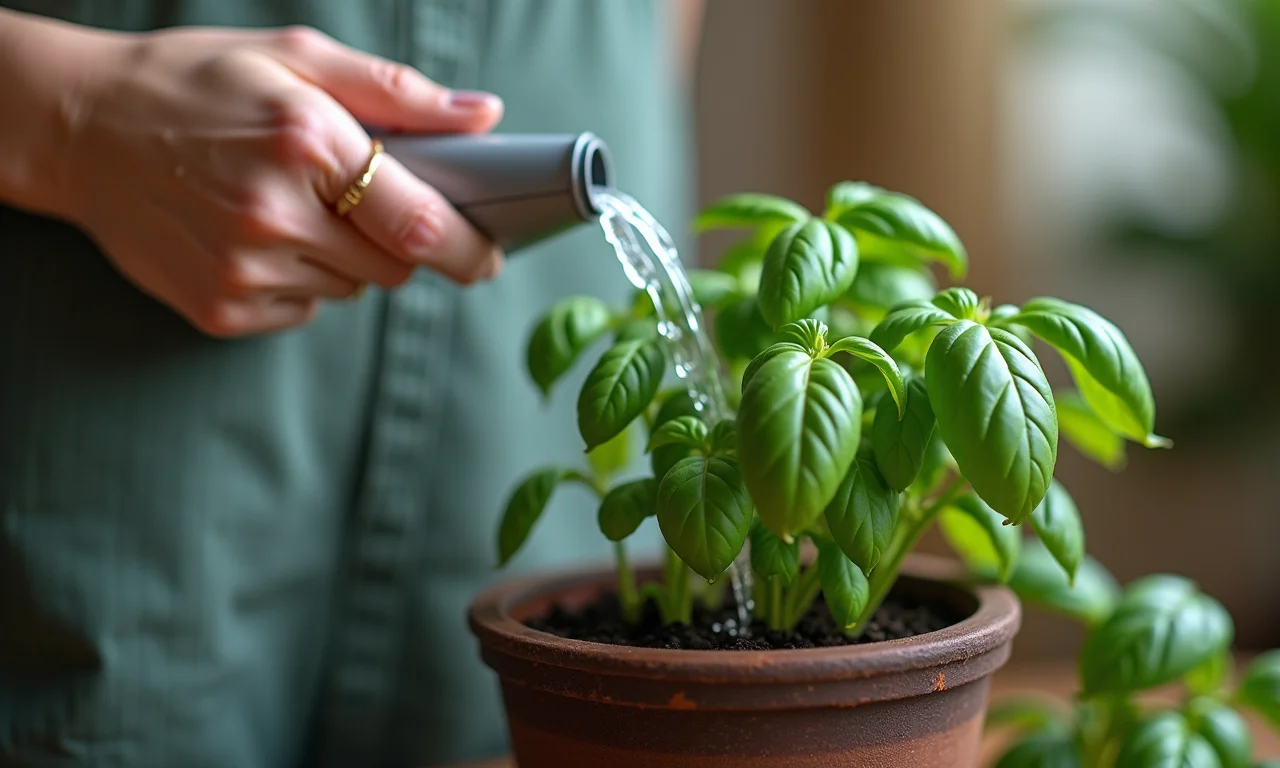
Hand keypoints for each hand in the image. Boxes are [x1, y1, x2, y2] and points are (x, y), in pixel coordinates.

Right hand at [64, 25, 504, 336]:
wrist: (79, 129)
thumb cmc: (193, 84)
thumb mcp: (294, 57)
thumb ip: (396, 92)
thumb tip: (482, 118)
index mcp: (304, 144)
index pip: (422, 224)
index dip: (469, 247)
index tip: (488, 253)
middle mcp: (274, 216)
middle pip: (396, 265)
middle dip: (399, 239)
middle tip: (360, 201)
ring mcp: (243, 271)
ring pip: (352, 289)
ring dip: (346, 257)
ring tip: (291, 206)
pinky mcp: (220, 310)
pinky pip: (305, 310)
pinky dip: (302, 281)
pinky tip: (257, 236)